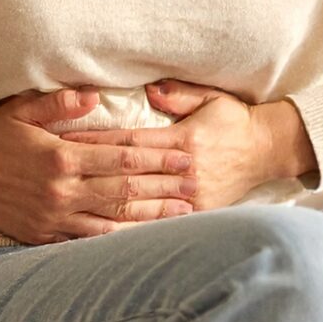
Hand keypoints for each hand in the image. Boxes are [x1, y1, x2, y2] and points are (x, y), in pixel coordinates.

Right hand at [0, 87, 199, 244]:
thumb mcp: (22, 109)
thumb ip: (60, 104)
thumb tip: (95, 96)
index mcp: (62, 157)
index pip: (122, 157)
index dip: (157, 158)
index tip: (184, 156)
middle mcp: (62, 190)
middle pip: (125, 189)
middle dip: (164, 187)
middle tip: (195, 186)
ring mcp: (54, 216)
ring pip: (113, 218)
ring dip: (150, 216)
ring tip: (180, 214)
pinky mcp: (44, 234)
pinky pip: (88, 238)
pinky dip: (117, 236)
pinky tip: (140, 236)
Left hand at [60, 79, 317, 211]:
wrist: (268, 150)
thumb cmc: (235, 119)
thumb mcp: (211, 98)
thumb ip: (178, 95)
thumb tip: (149, 90)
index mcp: (182, 140)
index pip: (128, 142)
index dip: (96, 142)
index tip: (64, 143)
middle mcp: (185, 170)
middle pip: (128, 173)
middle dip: (90, 171)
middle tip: (54, 172)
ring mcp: (191, 196)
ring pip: (140, 203)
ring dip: (104, 203)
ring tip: (69, 204)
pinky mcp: (198, 214)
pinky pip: (158, 224)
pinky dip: (131, 227)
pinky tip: (105, 231)